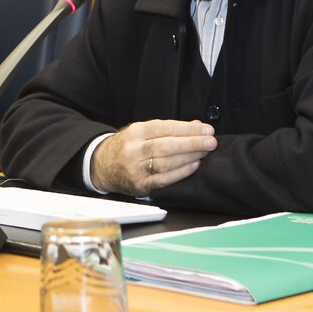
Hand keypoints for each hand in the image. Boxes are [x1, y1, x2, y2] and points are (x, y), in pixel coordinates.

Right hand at [91, 119, 216, 194]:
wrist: (102, 165)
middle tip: (211, 141)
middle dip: (192, 143)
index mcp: (135, 132)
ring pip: (165, 163)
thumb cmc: (126, 146)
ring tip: (205, 152)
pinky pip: (163, 179)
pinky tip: (193, 166)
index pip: (164, 128)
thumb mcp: (142, 131)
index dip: (187, 129)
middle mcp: (134, 150)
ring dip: (189, 157)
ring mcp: (135, 169)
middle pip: (166, 146)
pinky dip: (180, 173)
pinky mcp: (140, 185)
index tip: (206, 129)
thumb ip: (168, 129)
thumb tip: (195, 126)